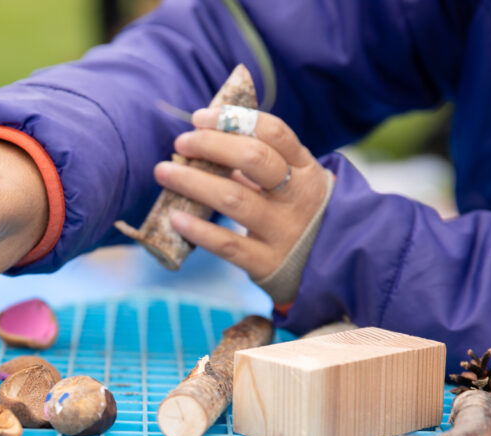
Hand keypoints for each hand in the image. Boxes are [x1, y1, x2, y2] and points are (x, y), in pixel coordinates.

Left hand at [153, 107, 328, 280]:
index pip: (273, 132)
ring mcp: (283, 230)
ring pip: (234, 199)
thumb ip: (258, 159)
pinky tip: (175, 217)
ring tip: (164, 172)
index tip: (200, 118)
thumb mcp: (292, 179)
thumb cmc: (294, 210)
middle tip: (181, 143)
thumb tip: (204, 133)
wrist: (326, 262)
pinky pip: (228, 244)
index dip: (233, 120)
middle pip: (254, 160)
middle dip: (211, 145)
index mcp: (304, 168)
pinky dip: (199, 230)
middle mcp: (297, 196)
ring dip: (193, 182)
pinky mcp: (266, 262)